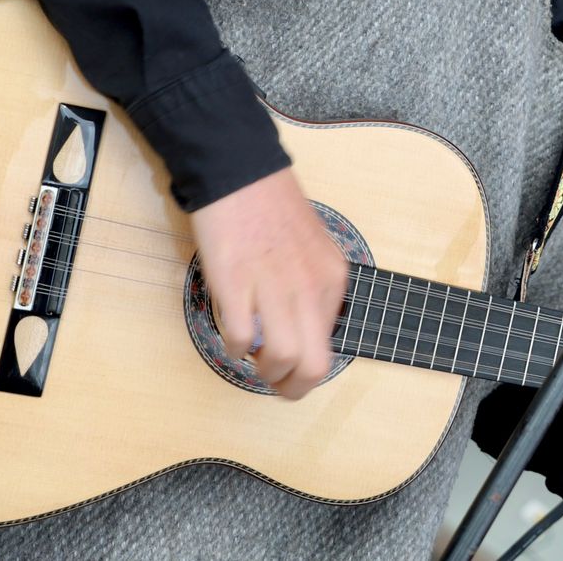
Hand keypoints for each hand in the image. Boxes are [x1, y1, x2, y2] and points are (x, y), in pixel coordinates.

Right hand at [190, 167, 348, 399]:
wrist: (242, 173)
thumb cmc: (273, 210)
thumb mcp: (314, 251)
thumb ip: (315, 290)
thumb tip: (305, 331)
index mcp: (331, 280)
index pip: (331, 347)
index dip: (308, 368)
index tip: (291, 365)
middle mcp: (310, 288)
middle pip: (314, 366)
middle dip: (293, 388)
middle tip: (275, 383)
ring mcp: (274, 288)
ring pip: (283, 360)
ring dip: (264, 372)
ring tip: (253, 358)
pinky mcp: (236, 285)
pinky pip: (241, 339)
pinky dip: (234, 347)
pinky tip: (231, 333)